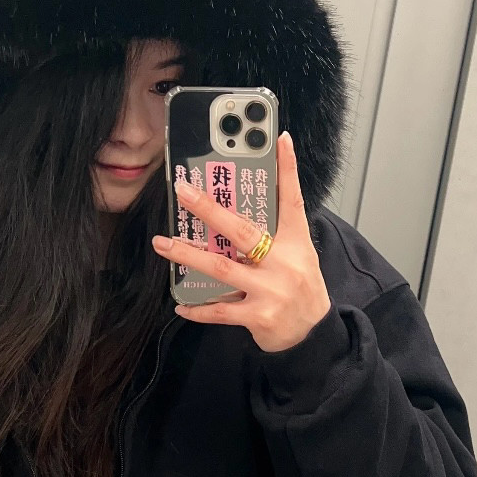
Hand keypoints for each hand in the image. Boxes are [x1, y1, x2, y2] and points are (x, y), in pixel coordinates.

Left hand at [150, 131, 331, 352]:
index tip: (280, 139)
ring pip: (221, 269)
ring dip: (187, 255)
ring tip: (163, 243)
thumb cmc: (301, 290)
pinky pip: (220, 310)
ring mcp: (271, 291)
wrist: (313, 336)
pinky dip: (197, 308)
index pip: (292, 200)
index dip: (288, 169)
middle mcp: (284, 264)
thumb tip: (236, 214)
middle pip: (242, 231)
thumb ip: (276, 236)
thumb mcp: (299, 257)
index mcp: (296, 244)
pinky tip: (180, 304)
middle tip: (183, 191)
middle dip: (210, 209)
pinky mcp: (258, 317)